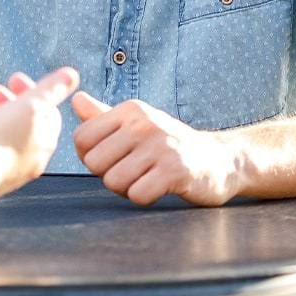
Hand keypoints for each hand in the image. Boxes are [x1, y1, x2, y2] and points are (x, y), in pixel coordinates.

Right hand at [0, 68, 77, 194]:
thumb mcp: (30, 104)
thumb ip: (52, 89)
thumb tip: (72, 75)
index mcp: (44, 141)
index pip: (47, 112)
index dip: (32, 91)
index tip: (14, 79)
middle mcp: (30, 160)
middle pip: (22, 125)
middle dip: (5, 104)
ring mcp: (8, 172)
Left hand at [70, 93, 240, 206]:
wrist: (220, 160)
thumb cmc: (169, 144)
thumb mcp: (138, 124)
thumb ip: (104, 116)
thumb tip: (75, 98)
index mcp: (130, 110)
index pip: (81, 138)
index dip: (91, 157)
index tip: (114, 158)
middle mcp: (143, 123)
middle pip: (94, 163)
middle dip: (109, 175)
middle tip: (134, 171)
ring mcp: (160, 146)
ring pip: (113, 182)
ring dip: (127, 189)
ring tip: (147, 178)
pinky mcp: (175, 170)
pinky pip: (137, 195)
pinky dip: (145, 197)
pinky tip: (160, 187)